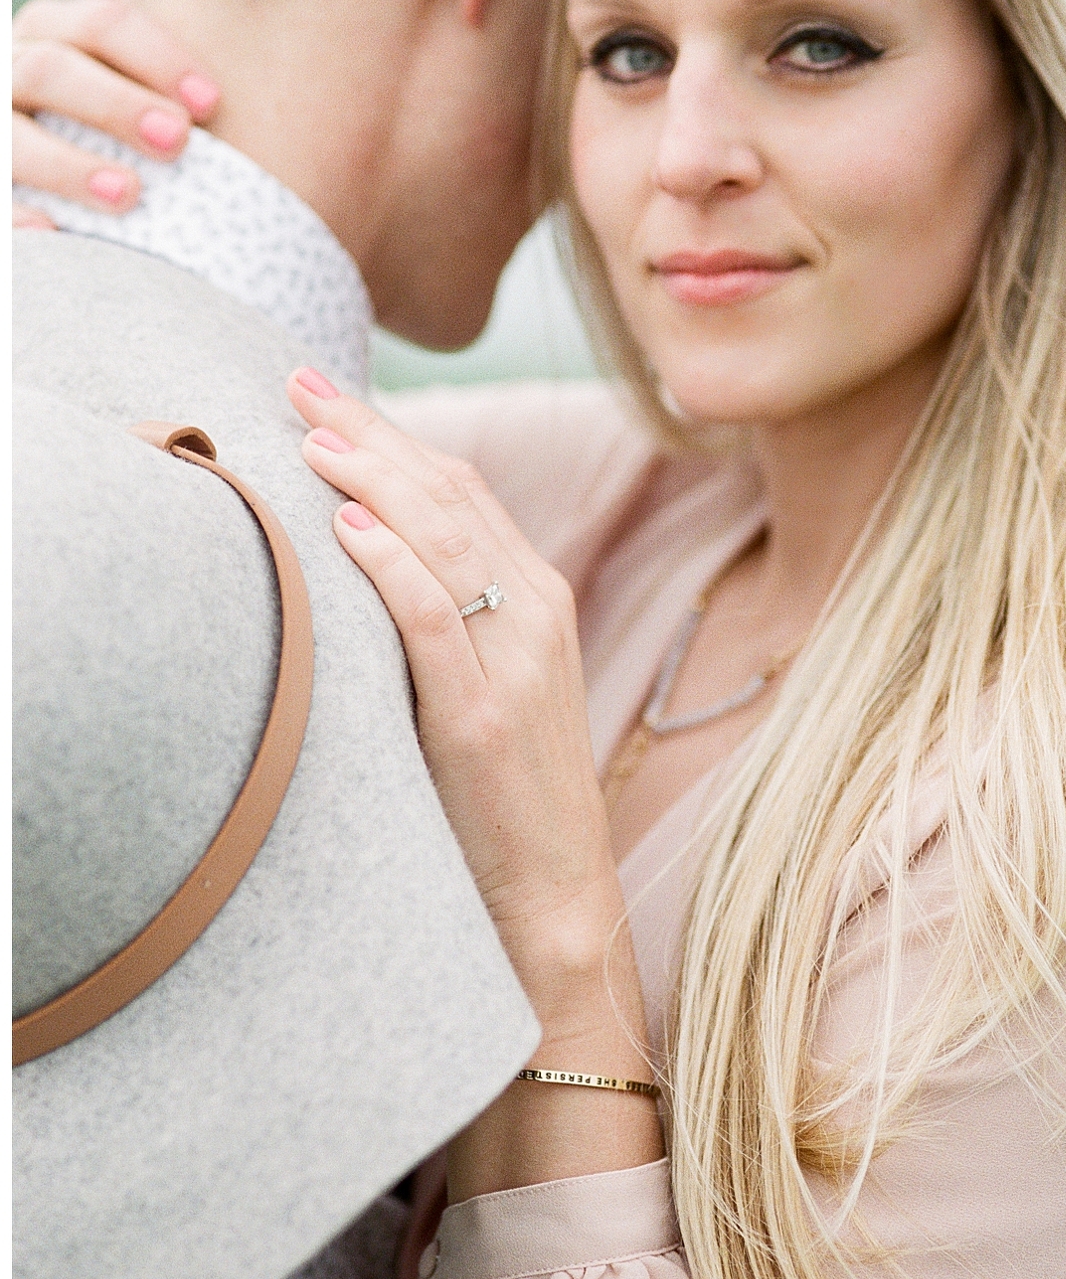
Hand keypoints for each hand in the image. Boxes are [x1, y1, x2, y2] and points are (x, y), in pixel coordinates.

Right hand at [12, 0, 219, 224]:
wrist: (68, 160)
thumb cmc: (116, 119)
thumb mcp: (129, 71)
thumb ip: (141, 30)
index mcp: (56, 31)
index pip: (104, 23)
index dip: (160, 59)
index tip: (212, 104)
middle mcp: (13, 69)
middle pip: (53, 70)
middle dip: (117, 105)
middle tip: (178, 142)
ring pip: (13, 137)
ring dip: (69, 166)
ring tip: (128, 195)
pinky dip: (19, 216)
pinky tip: (53, 233)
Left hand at [286, 368, 621, 1000]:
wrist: (553, 894)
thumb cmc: (502, 795)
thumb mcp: (486, 685)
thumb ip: (445, 617)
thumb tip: (356, 555)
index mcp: (538, 600)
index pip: (463, 490)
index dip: (394, 436)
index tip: (326, 400)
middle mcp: (536, 614)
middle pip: (448, 497)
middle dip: (371, 434)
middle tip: (299, 385)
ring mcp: (516, 663)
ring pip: (445, 541)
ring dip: (372, 480)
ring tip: (310, 436)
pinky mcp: (484, 717)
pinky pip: (437, 620)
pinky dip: (393, 566)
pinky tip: (347, 528)